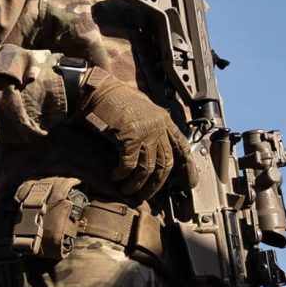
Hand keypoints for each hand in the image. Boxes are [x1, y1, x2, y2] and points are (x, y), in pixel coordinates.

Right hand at [76, 69, 188, 203]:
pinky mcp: (129, 136)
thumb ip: (151, 127)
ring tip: (126, 190)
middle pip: (165, 164)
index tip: (190, 185)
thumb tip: (153, 150)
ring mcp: (145, 131)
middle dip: (155, 185)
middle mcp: (158, 126)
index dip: (188, 168)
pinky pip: (129, 165)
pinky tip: (115, 177)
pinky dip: (121, 174)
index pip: (182, 147)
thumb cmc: (113, 101)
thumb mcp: (140, 111)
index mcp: (163, 120)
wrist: (95, 91)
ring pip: (147, 168)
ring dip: (136, 184)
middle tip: (145, 196)